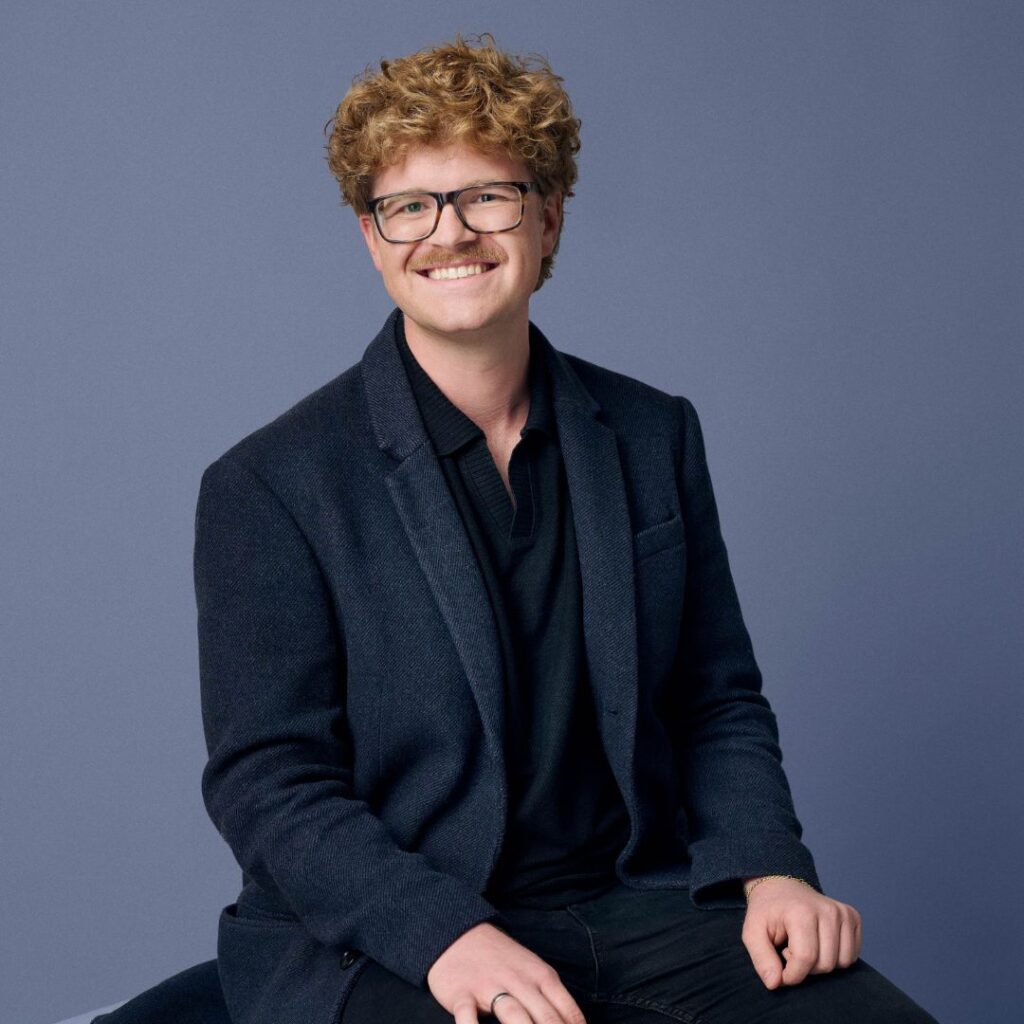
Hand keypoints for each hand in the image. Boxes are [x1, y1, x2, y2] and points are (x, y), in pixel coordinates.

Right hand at [426, 921, 587, 1022]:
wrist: (459, 934)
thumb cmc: (503, 961)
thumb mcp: (532, 972)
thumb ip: (552, 1000)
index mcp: (541, 976)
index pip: (568, 1012)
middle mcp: (519, 981)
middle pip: (546, 1018)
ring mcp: (490, 987)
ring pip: (514, 1016)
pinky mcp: (461, 994)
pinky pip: (467, 1018)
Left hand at [740, 876, 861, 988]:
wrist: (780, 886)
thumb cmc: (766, 912)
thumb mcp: (752, 932)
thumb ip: (761, 959)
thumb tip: (774, 984)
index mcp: (801, 912)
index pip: (805, 959)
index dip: (792, 974)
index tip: (780, 968)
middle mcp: (827, 910)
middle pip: (825, 964)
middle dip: (805, 967)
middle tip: (790, 949)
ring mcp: (843, 913)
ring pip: (841, 963)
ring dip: (821, 963)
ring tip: (804, 945)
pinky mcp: (853, 917)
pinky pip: (851, 955)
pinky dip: (835, 957)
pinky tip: (819, 943)